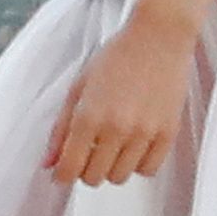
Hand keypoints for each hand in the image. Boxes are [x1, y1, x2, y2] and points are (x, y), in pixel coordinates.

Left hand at [46, 2, 201, 186]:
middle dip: (85, 170)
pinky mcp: (169, 132)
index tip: (63, 172)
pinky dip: (138, 164)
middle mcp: (117, 129)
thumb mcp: (78, 88)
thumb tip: (48, 163)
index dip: (62, 176)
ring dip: (112, 167)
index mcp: (88, 117)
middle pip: (94, 178)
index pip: (69, 168)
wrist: (159, 37)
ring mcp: (145, 132)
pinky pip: (149, 169)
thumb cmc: (115, 58)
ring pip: (120, 176)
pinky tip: (135, 147)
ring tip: (114, 147)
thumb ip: (61, 128)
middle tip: (90, 153)